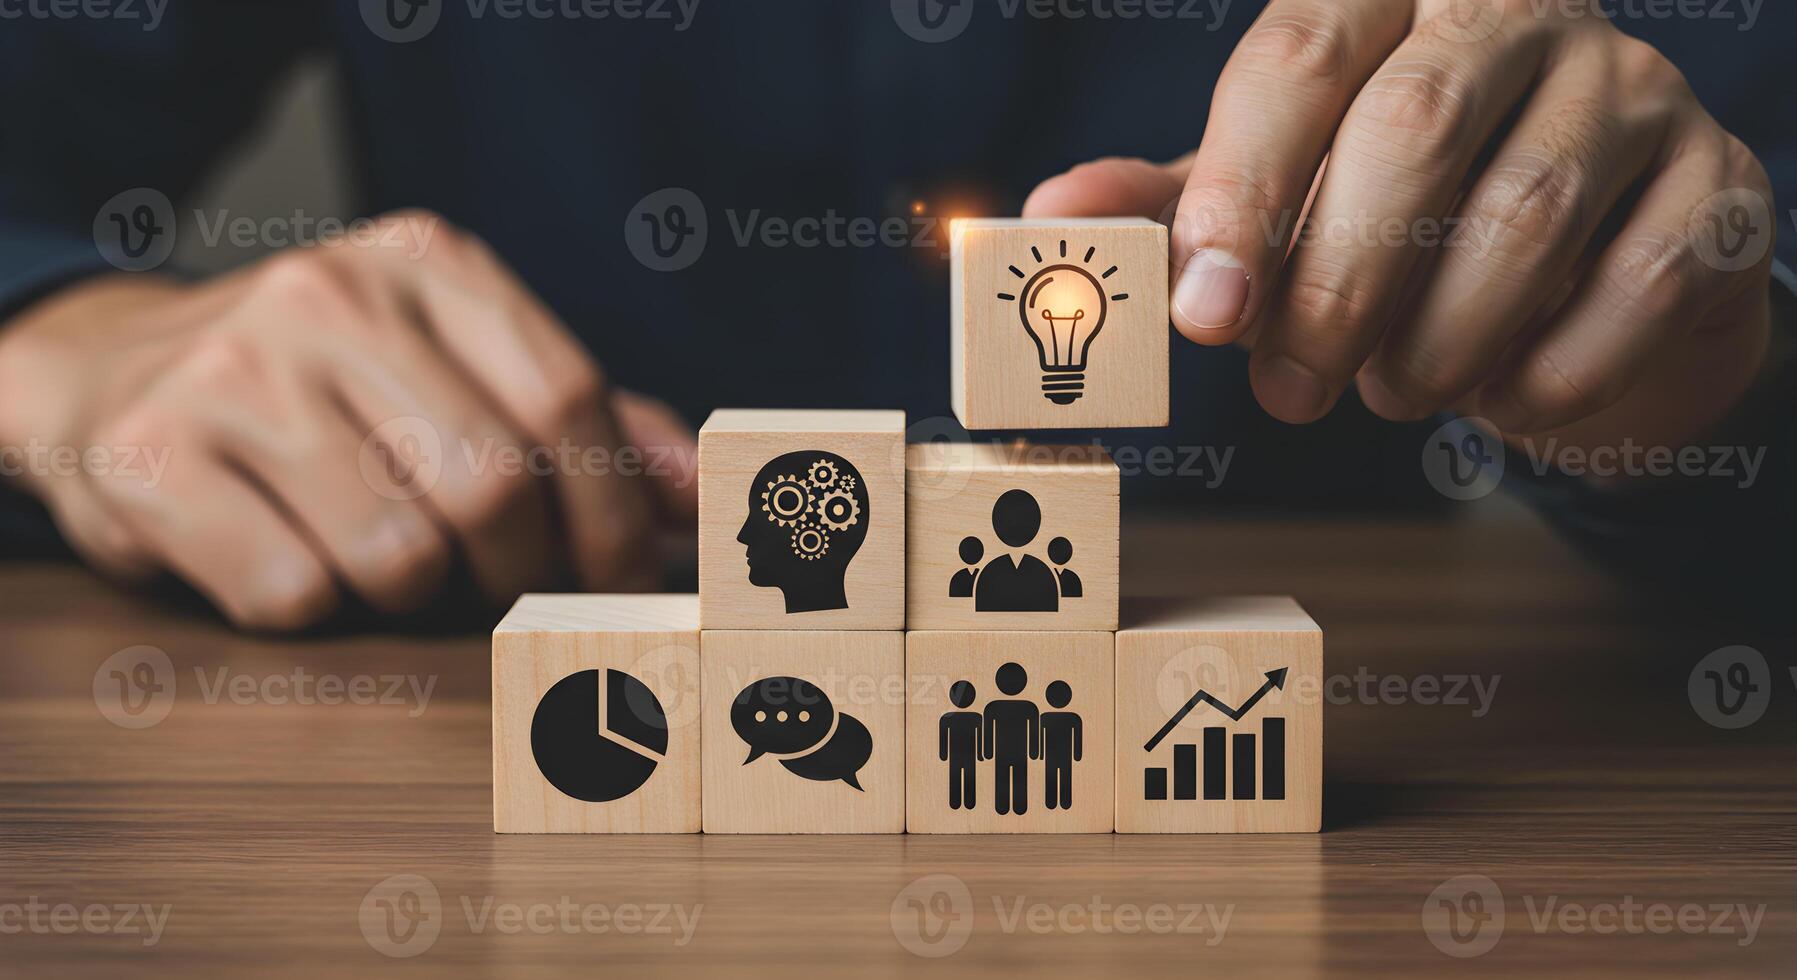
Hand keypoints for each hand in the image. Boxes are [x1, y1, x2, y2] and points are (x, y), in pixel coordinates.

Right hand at [0, 212, 695, 629]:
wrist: (106, 377)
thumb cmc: (320, 390)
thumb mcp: (450, 365)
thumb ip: (580, 422)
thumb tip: (693, 497)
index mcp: (424, 264)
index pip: (569, 398)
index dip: (613, 514)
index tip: (624, 577)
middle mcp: (329, 297)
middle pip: (495, 486)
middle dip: (519, 571)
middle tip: (502, 590)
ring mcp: (233, 372)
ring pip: (398, 555)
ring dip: (411, 594)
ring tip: (378, 560)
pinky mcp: (148, 456)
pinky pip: (294, 592)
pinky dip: (313, 608)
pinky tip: (287, 559)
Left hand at [1026, 0, 1774, 454]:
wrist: (1586, 270)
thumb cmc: (1405, 219)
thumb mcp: (1279, 200)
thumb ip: (1179, 203)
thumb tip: (1047, 211)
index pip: (1300, 59)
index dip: (1239, 191)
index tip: (1202, 314)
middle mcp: (1520, 12)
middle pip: (1414, 132)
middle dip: (1333, 288)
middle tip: (1288, 392)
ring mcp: (1636, 89)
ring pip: (1521, 218)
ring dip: (1431, 344)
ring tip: (1391, 392)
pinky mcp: (1716, 186)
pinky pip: (1629, 290)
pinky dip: (1543, 374)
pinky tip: (1498, 396)